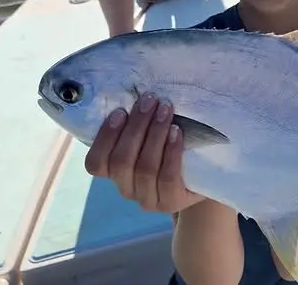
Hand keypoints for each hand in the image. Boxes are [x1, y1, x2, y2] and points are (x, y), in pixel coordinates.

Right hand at [84, 92, 203, 213]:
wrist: (202, 178)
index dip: (105, 137)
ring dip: (155, 134)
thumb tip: (136, 94)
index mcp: (113, 173)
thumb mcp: (148, 137)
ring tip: (166, 110)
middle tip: (150, 101)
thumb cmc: (169, 149)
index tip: (120, 111)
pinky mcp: (171, 203)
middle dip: (136, 127)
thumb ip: (137, 124)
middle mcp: (127, 189)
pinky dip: (171, 152)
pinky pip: (168, 177)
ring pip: (145, 168)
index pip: (96, 163)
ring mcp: (148, 199)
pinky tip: (176, 132)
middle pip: (122, 161)